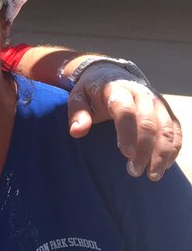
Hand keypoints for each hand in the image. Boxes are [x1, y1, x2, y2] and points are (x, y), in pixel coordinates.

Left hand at [67, 63, 181, 179]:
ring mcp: (156, 101)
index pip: (125, 110)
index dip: (127, 132)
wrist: (112, 74)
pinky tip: (164, 166)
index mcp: (117, 89)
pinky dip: (173, 148)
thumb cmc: (93, 92)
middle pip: (149, 122)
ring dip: (162, 153)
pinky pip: (175, 130)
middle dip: (144, 149)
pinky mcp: (166, 110)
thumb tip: (76, 132)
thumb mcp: (78, 97)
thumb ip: (77, 113)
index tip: (126, 154)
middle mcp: (141, 93)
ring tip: (152, 175)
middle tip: (134, 171)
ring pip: (166, 128)